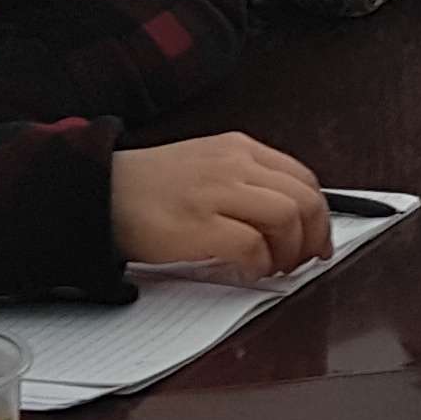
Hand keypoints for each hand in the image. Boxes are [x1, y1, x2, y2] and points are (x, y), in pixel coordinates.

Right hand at [111, 131, 333, 277]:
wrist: (100, 193)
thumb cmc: (152, 188)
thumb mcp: (208, 166)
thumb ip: (247, 182)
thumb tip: (290, 219)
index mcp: (239, 149)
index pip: (304, 179)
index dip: (319, 216)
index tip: (316, 239)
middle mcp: (234, 165)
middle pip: (304, 200)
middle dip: (313, 237)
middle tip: (301, 261)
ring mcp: (216, 192)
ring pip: (287, 219)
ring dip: (289, 253)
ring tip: (273, 267)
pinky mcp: (199, 225)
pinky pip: (253, 246)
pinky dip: (260, 265)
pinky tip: (248, 271)